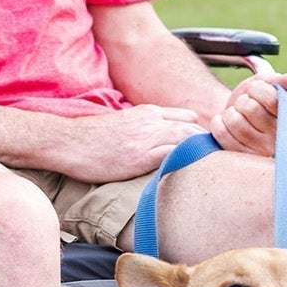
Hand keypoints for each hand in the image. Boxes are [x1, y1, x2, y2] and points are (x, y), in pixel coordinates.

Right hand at [49, 105, 206, 182]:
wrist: (69, 141)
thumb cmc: (90, 137)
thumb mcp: (121, 122)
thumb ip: (141, 126)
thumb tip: (155, 140)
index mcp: (146, 112)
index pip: (185, 116)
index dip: (197, 131)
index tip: (205, 145)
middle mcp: (151, 122)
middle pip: (192, 128)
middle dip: (206, 142)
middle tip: (218, 158)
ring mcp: (146, 139)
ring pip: (187, 141)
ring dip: (200, 153)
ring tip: (213, 168)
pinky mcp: (140, 157)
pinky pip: (172, 157)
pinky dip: (185, 163)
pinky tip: (193, 174)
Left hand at [208, 73, 286, 155]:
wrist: (233, 118)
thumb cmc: (250, 101)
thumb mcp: (261, 85)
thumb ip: (275, 81)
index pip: (271, 98)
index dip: (256, 89)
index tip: (254, 91)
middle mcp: (280, 136)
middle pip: (250, 108)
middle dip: (241, 101)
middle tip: (244, 106)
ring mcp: (262, 150)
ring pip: (235, 121)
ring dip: (230, 113)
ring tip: (236, 116)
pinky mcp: (243, 156)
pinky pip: (222, 133)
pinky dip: (218, 123)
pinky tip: (225, 125)